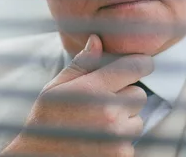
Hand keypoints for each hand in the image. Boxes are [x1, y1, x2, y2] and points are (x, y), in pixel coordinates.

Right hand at [0, 34, 153, 156]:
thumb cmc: (45, 121)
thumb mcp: (56, 87)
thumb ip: (82, 64)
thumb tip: (97, 40)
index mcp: (94, 88)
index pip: (136, 66)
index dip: (140, 64)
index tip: (139, 65)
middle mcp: (109, 111)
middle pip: (139, 94)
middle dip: (126, 97)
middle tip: (104, 104)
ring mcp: (117, 136)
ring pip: (138, 120)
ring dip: (125, 121)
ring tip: (99, 126)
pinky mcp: (121, 155)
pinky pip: (132, 143)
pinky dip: (120, 142)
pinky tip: (99, 142)